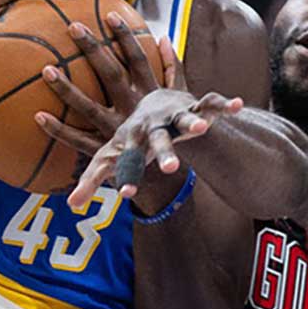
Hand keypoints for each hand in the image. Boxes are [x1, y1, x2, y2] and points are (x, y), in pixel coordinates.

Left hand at [35, 17, 175, 153]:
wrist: (176, 171)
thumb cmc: (172, 129)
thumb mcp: (179, 98)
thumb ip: (173, 68)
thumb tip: (164, 38)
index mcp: (150, 95)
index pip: (138, 59)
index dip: (125, 36)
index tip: (110, 14)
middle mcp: (133, 108)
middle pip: (111, 74)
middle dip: (94, 50)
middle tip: (74, 26)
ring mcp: (118, 130)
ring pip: (89, 106)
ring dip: (67, 89)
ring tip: (46, 70)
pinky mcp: (106, 152)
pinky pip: (79, 139)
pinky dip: (58, 130)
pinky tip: (37, 116)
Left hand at [66, 88, 243, 207]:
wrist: (149, 102)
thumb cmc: (130, 139)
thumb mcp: (110, 157)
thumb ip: (91, 180)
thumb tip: (69, 206)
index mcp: (132, 140)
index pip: (128, 160)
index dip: (128, 176)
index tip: (125, 195)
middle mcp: (153, 126)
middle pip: (159, 141)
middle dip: (165, 153)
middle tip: (171, 169)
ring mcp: (174, 116)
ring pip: (185, 119)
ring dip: (194, 122)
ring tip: (203, 128)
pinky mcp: (194, 107)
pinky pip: (210, 104)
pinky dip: (224, 105)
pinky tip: (238, 105)